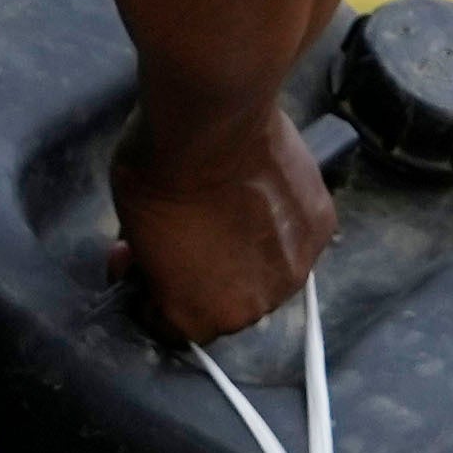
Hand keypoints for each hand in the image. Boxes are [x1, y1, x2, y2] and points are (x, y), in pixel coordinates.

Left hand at [109, 99, 335, 349]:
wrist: (210, 127)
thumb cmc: (157, 177)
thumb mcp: (130, 230)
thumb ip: (148, 262)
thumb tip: (143, 261)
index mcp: (198, 317)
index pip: (173, 325)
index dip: (154, 293)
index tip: (144, 264)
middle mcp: (253, 308)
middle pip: (225, 302)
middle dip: (204, 275)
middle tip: (190, 231)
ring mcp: (294, 269)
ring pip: (267, 272)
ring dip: (248, 251)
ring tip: (231, 206)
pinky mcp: (321, 228)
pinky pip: (297, 236)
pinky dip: (281, 221)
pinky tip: (263, 190)